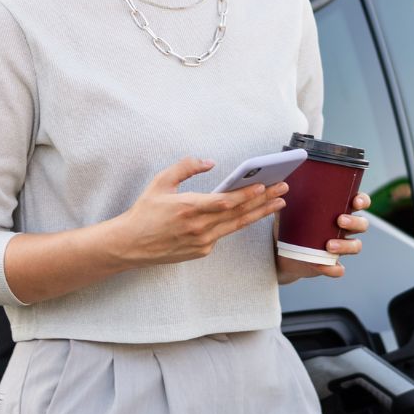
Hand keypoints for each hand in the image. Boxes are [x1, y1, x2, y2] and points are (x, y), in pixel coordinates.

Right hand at [106, 156, 289, 268]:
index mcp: (189, 208)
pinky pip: (222, 234)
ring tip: (278, 203)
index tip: (265, 185)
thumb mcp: (161, 182)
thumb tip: (209, 161)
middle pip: (239, 214)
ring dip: (259, 214)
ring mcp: (202, 242)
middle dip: (264, 201)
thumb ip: (185, 167)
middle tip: (283, 190)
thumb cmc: (144, 212)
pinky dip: (236, 223)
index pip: (226, 202)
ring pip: (237, 226)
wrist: (129, 245)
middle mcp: (199, 227)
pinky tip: (251, 214)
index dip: (247, 194)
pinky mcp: (201, 251)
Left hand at [275, 192, 369, 283]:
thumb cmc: (290, 223)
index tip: (356, 201)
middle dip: (354, 222)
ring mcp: (340, 247)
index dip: (362, 201)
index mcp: (339, 210)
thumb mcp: (288, 208)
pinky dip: (333, 268)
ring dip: (345, 245)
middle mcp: (344, 229)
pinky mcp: (330, 264)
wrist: (282, 251)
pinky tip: (322, 265)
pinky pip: (338, 269)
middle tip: (339, 220)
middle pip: (362, 224)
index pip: (360, 202)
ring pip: (355, 246)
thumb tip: (282, 183)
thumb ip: (287, 196)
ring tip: (328, 246)